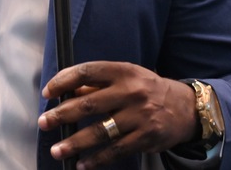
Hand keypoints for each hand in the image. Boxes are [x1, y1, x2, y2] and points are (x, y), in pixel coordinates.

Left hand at [38, 61, 196, 168]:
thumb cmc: (148, 90)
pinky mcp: (145, 137)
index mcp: (123, 71)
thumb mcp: (127, 77)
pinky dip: (96, 159)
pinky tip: (82, 164)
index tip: (48, 92)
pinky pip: (115, 150)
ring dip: (74, 142)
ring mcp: (139, 116)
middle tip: (44, 123)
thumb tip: (67, 91)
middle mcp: (131, 91)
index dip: (63, 81)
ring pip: (99, 131)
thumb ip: (98, 83)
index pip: (87, 72)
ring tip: (57, 149)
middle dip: (62, 115)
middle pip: (88, 104)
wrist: (186, 108)